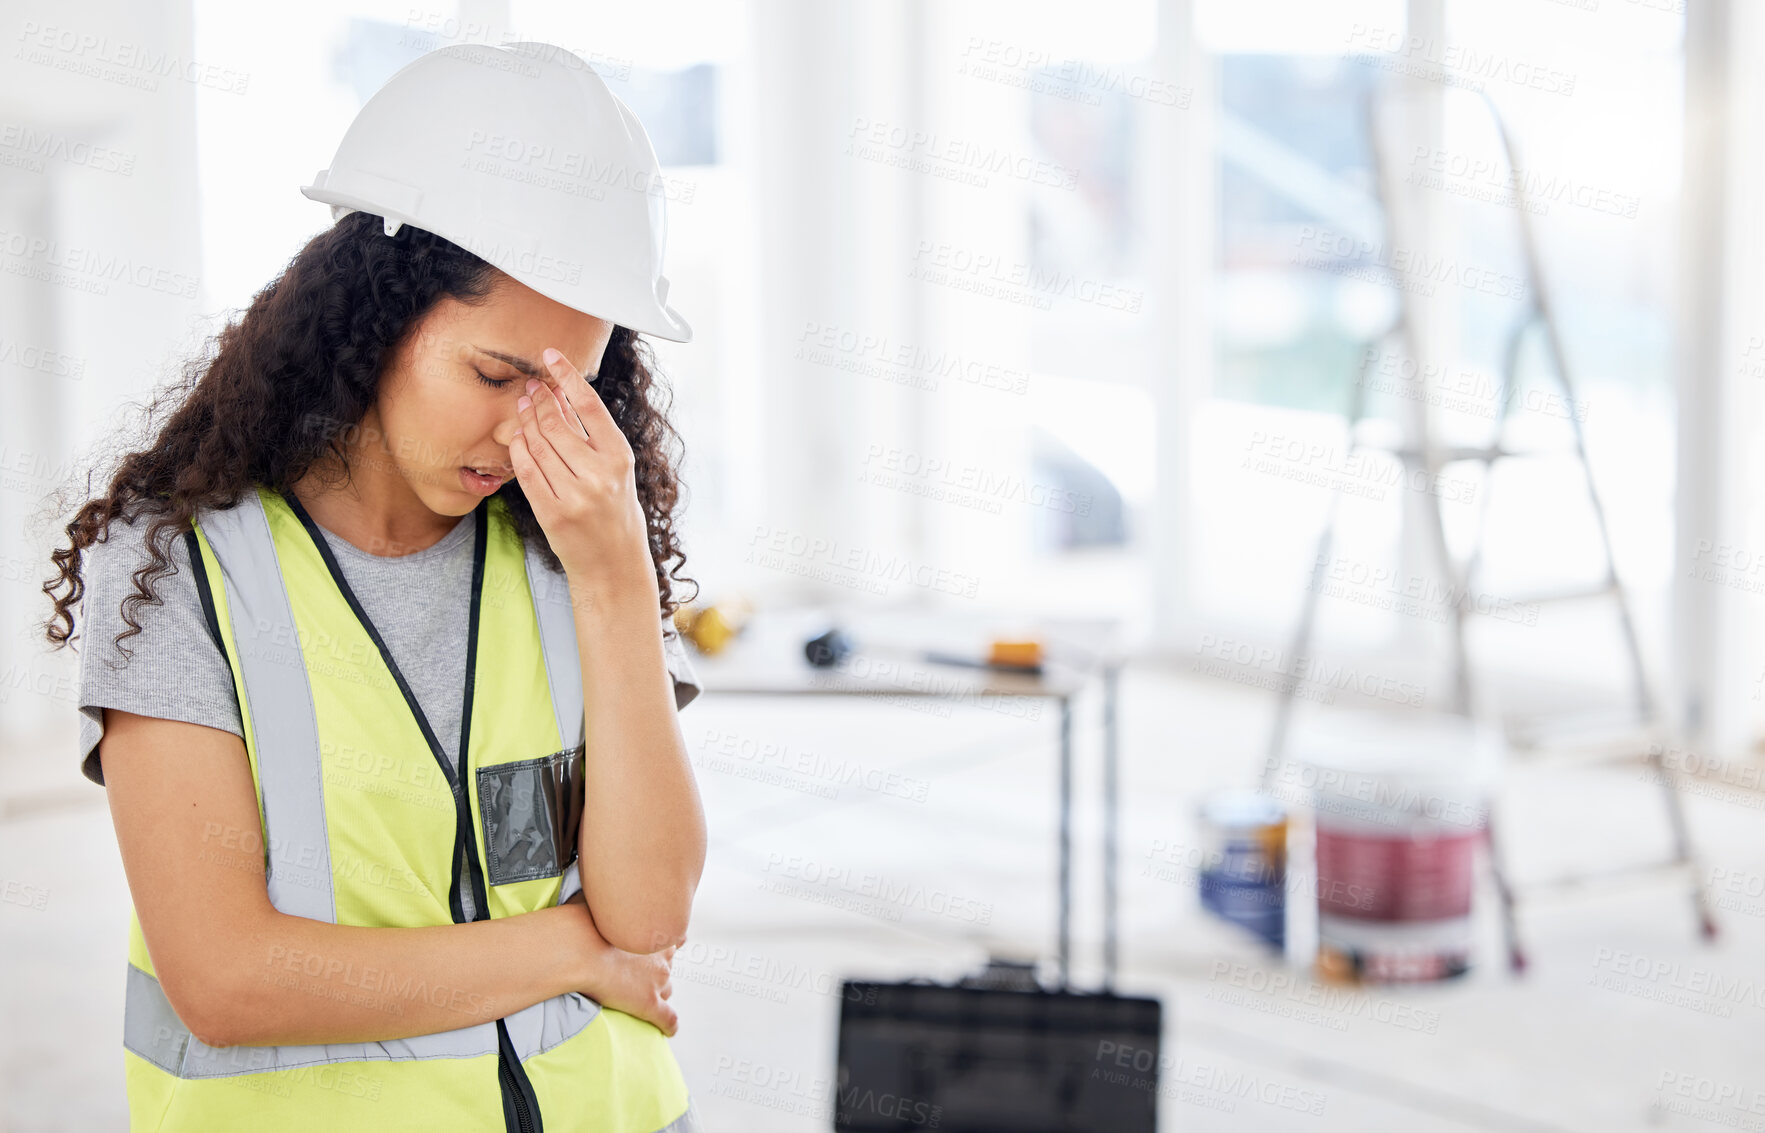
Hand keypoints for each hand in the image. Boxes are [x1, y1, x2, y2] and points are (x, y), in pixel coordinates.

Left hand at [510, 347, 656, 598]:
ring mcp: (575, 496)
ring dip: (525, 422)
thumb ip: (594, 439)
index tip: (550, 356)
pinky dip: (517, 450)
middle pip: (557, 424)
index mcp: (619, 458)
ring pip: (538, 445)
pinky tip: (516, 438)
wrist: (614, 564)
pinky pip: (526, 472)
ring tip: (521, 407)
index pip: (590, 405)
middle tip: (530, 388)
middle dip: (538, 401)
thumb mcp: (617, 472)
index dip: (567, 376)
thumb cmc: (615, 513)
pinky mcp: (553, 514)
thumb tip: (563, 397)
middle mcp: (599, 475)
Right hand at [561, 890, 678, 1035]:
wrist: (579, 948)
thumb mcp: (598, 901)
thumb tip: (595, 879)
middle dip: (657, 967)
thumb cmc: (583, 922)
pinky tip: (668, 1029)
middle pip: (668, 964)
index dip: (664, 942)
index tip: (659, 942)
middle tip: (639, 970)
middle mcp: (660, 955)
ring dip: (657, 991)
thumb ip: (604, 898)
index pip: (671, 936)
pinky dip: (669, 1025)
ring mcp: (657, 981)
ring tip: (642, 995)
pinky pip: (668, 1019)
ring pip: (666, 989)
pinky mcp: (649, 1004)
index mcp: (651, 931)